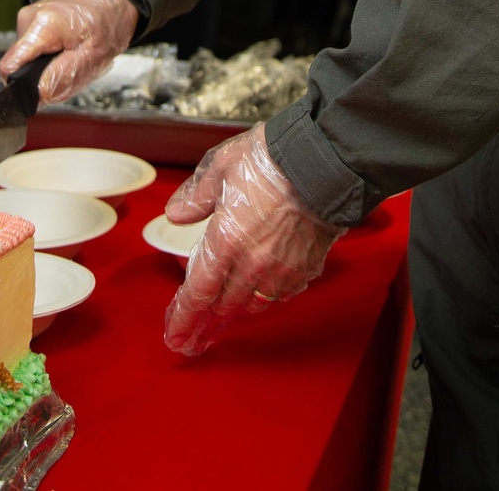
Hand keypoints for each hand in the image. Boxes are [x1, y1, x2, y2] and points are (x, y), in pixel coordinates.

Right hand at [0, 0, 138, 102]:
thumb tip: (37, 95)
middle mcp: (29, 19)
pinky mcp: (31, 22)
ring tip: (72, 57)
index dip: (22, 86)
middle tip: (70, 69)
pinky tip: (67, 50)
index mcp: (43, 25)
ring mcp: (28, 19)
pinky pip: (33, 50)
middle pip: (20, 66)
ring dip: (48, 67)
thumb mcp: (93, 56)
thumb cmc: (106, 20)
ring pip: (27, 60)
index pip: (9, 67)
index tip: (41, 90)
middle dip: (42, 77)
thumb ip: (62, 77)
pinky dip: (49, 56)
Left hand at [163, 123, 345, 356]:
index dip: (184, 319)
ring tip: (225, 315)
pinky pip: (280, 292)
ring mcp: (282, 269)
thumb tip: (176, 213)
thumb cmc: (272, 159)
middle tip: (196, 336)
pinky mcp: (306, 268)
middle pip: (225, 305)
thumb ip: (196, 196)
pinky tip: (261, 289)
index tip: (175, 338)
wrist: (323, 161)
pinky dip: (266, 294)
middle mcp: (253, 263)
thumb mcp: (220, 167)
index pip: (199, 292)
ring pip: (254, 302)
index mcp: (226, 239)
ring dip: (236, 309)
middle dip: (207, 323)